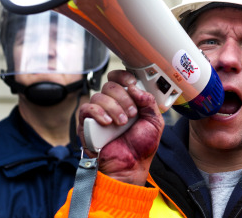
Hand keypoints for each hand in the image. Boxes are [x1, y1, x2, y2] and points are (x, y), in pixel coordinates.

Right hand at [78, 69, 164, 185]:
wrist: (131, 166)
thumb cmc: (141, 145)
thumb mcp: (154, 121)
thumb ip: (149, 101)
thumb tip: (135, 88)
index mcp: (127, 100)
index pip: (119, 78)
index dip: (123, 76)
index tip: (132, 83)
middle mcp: (112, 104)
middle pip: (110, 85)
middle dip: (123, 98)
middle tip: (132, 114)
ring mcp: (98, 113)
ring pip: (99, 96)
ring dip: (114, 108)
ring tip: (122, 123)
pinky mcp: (87, 124)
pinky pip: (87, 109)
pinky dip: (98, 113)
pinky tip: (108, 123)